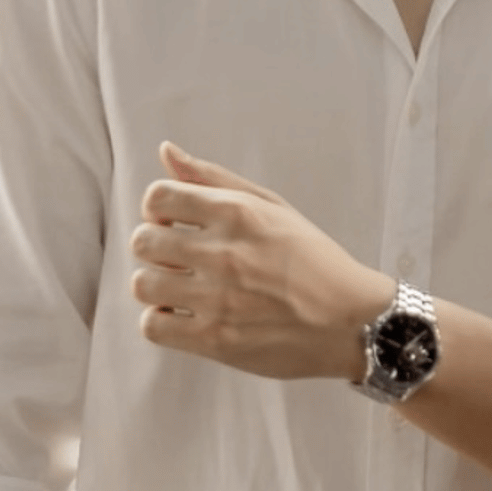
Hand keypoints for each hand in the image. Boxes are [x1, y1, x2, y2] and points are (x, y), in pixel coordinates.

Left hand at [129, 143, 392, 380]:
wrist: (349, 320)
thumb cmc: (314, 260)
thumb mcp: (272, 206)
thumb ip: (215, 179)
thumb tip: (166, 151)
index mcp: (238, 213)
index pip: (158, 197)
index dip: (159, 208)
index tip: (175, 221)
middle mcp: (224, 253)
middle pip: (143, 241)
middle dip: (155, 245)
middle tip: (179, 256)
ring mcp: (217, 299)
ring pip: (142, 284)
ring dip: (156, 284)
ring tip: (182, 286)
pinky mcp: (214, 339)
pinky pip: (153, 326)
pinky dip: (162, 321)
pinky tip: (185, 314)